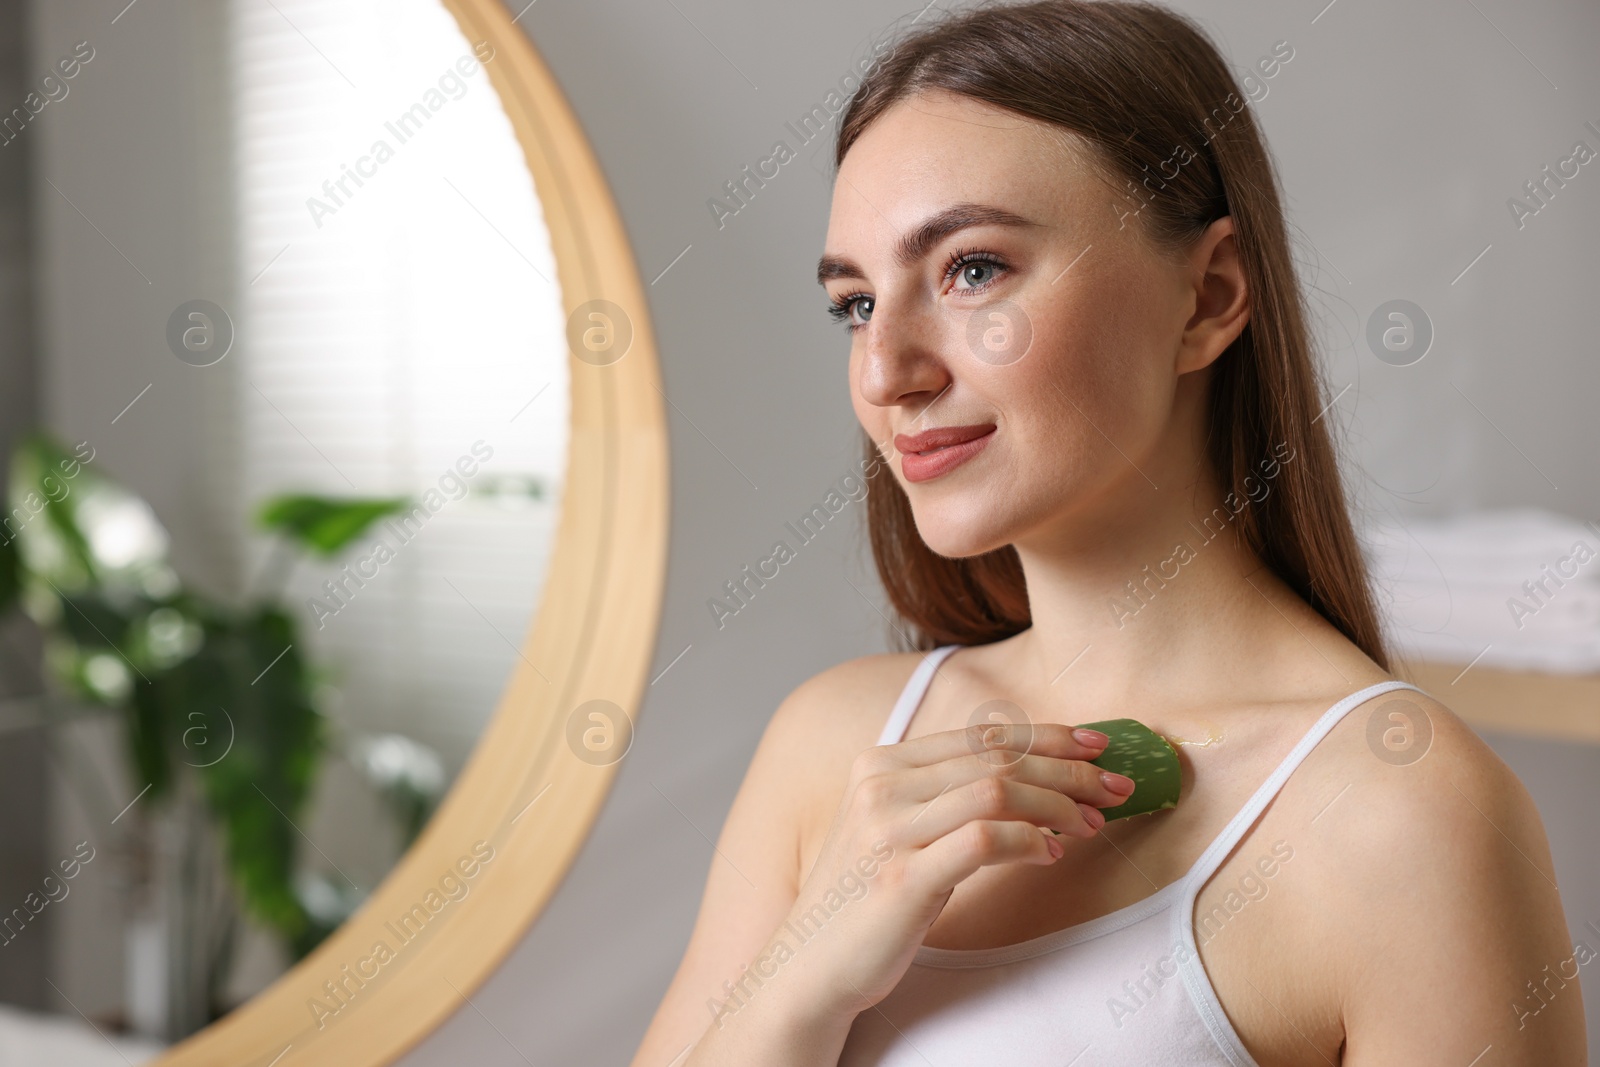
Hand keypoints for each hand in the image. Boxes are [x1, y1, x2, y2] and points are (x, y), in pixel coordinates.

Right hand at [770, 721, 1135, 1022]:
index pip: (980, 735)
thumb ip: (944, 797)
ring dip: (1057, 805)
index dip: (1047, 736)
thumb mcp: (898, 831)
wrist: (810, 967)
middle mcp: (881, 785)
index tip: (1096, 746)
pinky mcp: (901, 875)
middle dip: (1068, 769)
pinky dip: (1030, 842)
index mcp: (880, 764)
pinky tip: (1052, 855)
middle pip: (996, 757)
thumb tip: (1031, 776)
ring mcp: (887, 829)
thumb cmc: (866, 901)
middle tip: (1115, 787)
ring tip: (1090, 825)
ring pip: (996, 790)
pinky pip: (984, 840)